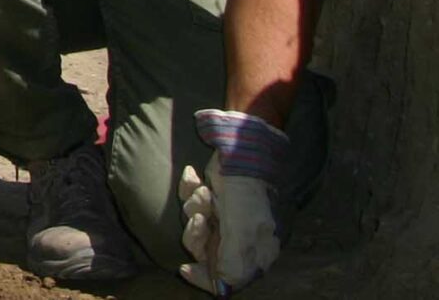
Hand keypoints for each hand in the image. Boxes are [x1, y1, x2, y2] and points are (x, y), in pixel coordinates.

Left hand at [180, 110, 290, 291]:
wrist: (242, 152)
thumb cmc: (246, 194)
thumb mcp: (241, 231)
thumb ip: (232, 261)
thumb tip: (222, 288)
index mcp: (253, 250)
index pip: (229, 279)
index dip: (205, 279)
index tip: (185, 269)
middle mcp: (238, 237)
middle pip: (205, 251)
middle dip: (197, 234)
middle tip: (201, 218)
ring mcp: (224, 216)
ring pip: (194, 224)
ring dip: (195, 206)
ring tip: (204, 191)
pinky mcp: (212, 196)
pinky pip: (189, 199)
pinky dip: (189, 188)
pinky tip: (194, 175)